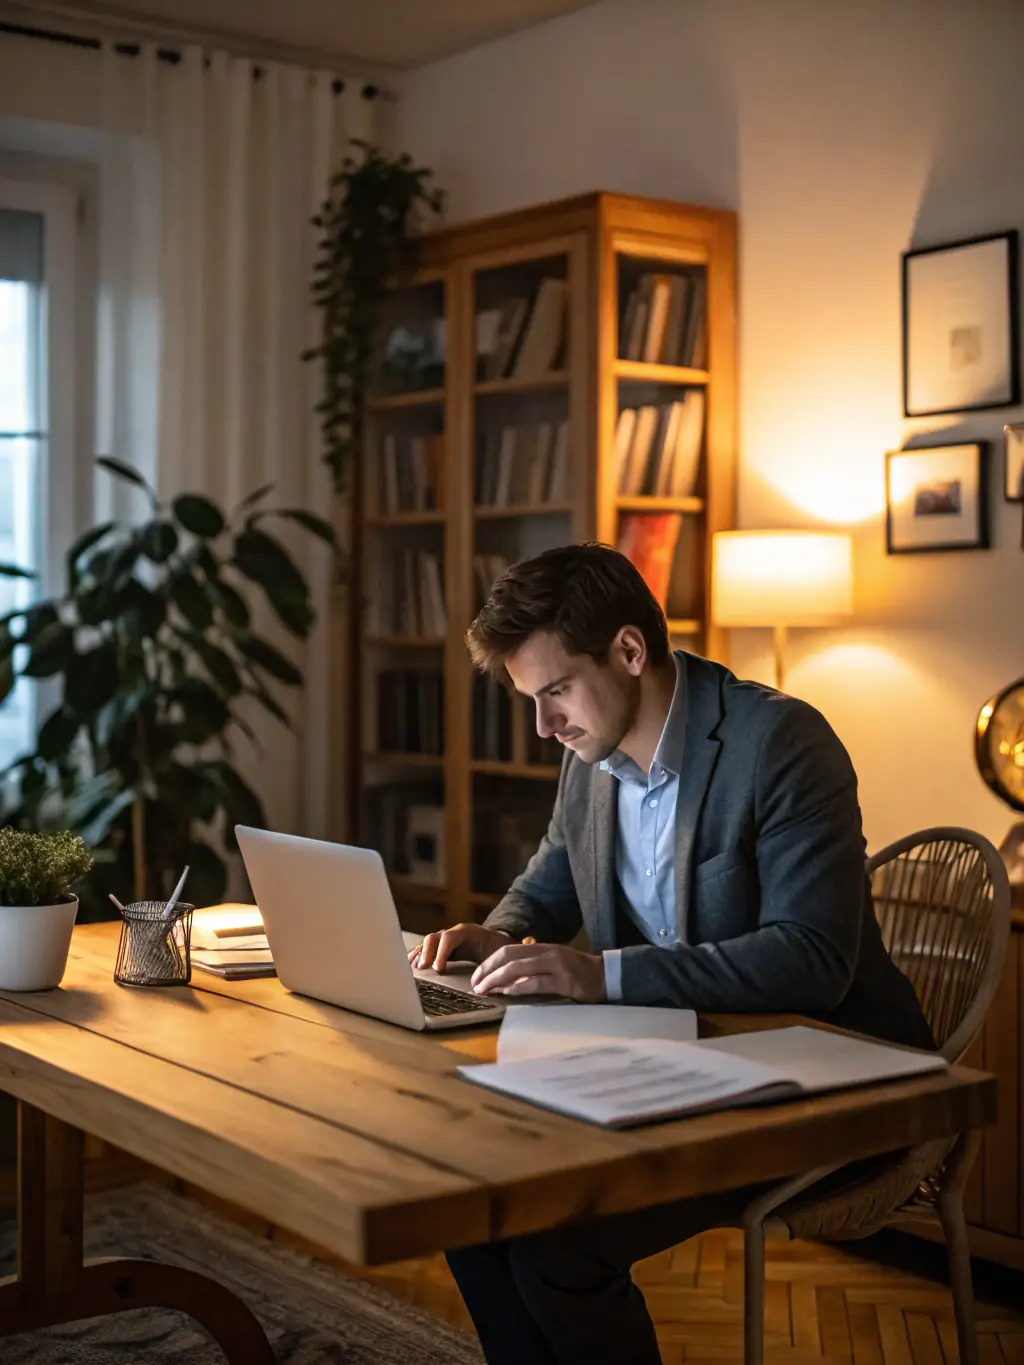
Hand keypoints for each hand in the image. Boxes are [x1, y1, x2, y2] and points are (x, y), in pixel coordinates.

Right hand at [408, 923, 512, 973]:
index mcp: (468, 932)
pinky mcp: (442, 947)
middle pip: (434, 937)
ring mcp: (446, 938)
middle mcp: (454, 932)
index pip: (450, 938)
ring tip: (414, 969)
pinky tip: (411, 966)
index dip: (442, 952)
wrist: (498, 941)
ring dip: (420, 955)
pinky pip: (426, 949)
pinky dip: (418, 956)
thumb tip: (488, 979)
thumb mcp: (499, 953)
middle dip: (427, 952)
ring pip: (428, 943)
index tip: (438, 969)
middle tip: (423, 969)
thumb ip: (493, 962)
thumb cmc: (499, 949)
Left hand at [471, 941, 606, 1001]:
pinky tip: (507, 994)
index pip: (507, 950)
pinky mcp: (565, 982)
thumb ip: (532, 965)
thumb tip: (505, 979)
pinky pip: (536, 983)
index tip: (476, 976)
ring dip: (497, 980)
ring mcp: (556, 966)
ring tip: (484, 991)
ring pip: (518, 969)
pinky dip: (518, 988)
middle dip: (487, 970)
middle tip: (475, 984)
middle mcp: (546, 953)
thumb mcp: (553, 962)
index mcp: (542, 947)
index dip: (488, 962)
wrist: (606, 975)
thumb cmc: (577, 971)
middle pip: (508, 956)